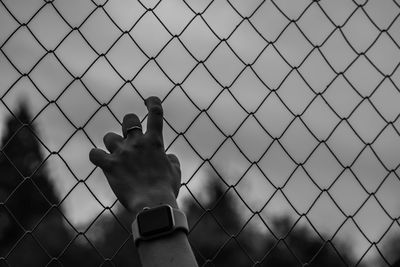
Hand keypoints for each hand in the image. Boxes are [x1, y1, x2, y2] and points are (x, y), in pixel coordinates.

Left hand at [89, 96, 180, 216]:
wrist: (153, 203)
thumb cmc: (167, 189)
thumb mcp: (176, 171)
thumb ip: (171, 159)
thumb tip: (167, 157)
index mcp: (155, 141)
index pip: (155, 113)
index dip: (152, 102)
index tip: (149, 100)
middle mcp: (137, 142)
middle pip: (128, 119)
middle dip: (129, 123)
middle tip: (130, 135)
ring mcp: (122, 152)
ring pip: (109, 137)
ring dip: (112, 144)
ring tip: (116, 156)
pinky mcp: (109, 165)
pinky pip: (95, 154)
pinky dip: (96, 156)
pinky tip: (100, 160)